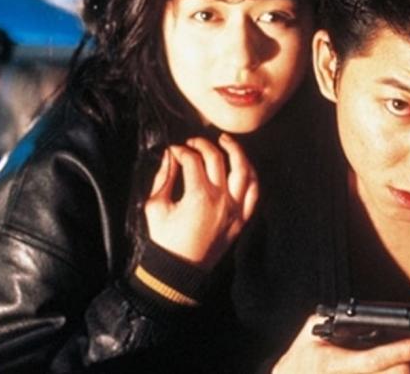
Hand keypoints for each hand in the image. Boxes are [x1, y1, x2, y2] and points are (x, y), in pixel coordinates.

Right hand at [144, 133, 258, 268]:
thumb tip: (169, 156)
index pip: (192, 160)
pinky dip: (251, 175)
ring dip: (235, 151)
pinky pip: (254, 192)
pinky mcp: (242, 218)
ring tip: (225, 140)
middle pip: (217, 159)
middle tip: (193, 143)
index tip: (174, 150)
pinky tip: (244, 165)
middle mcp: (221, 199)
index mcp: (198, 196)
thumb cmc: (165, 239)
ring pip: (243, 170)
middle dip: (203, 145)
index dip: (180, 151)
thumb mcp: (156, 206)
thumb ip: (163, 177)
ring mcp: (235, 209)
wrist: (180, 268)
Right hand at [272, 315, 409, 373]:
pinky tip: (399, 365)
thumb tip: (363, 317)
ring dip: (402, 370)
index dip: (398, 353)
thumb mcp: (311, 333)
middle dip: (408, 365)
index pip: (371, 361)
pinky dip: (391, 372)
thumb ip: (334, 322)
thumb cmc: (299, 359)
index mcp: (332, 365)